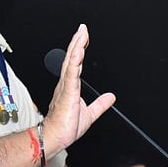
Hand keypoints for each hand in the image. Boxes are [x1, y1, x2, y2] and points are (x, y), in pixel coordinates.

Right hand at [43, 24, 115, 154]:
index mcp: (71, 87)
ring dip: (77, 47)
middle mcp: (67, 84)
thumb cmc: (66, 127)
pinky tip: (78, 52)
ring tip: (81, 34)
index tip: (84, 37)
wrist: (56, 137)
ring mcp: (66, 87)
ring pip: (71, 62)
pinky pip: (71, 75)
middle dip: (77, 42)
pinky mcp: (67, 93)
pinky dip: (74, 63)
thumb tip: (111, 97)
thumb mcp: (90, 113)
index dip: (80, 49)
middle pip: (72, 58)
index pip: (76, 63)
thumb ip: (100, 104)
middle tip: (82, 28)